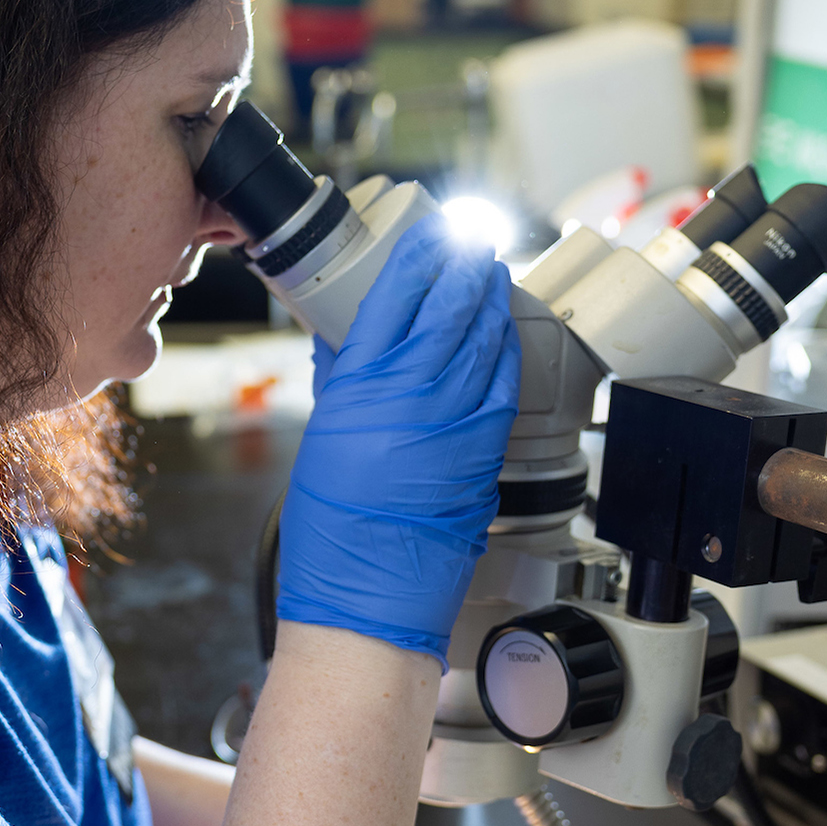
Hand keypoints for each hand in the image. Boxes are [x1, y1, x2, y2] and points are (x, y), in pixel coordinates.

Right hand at [279, 216, 519, 664]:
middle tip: (474, 235)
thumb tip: (340, 341)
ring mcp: (455, 419)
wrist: (368, 595)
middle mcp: (412, 393)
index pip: (399, 295)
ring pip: (485, 338)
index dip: (422, 255)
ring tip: (491, 270)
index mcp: (360, 385)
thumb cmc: (333, 531)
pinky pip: (503, 382)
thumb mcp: (321, 439)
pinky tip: (503, 333)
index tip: (433, 230)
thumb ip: (340, 383)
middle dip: (466, 263)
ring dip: (491, 299)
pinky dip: (505, 348)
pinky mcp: (484, 448)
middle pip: (451, 305)